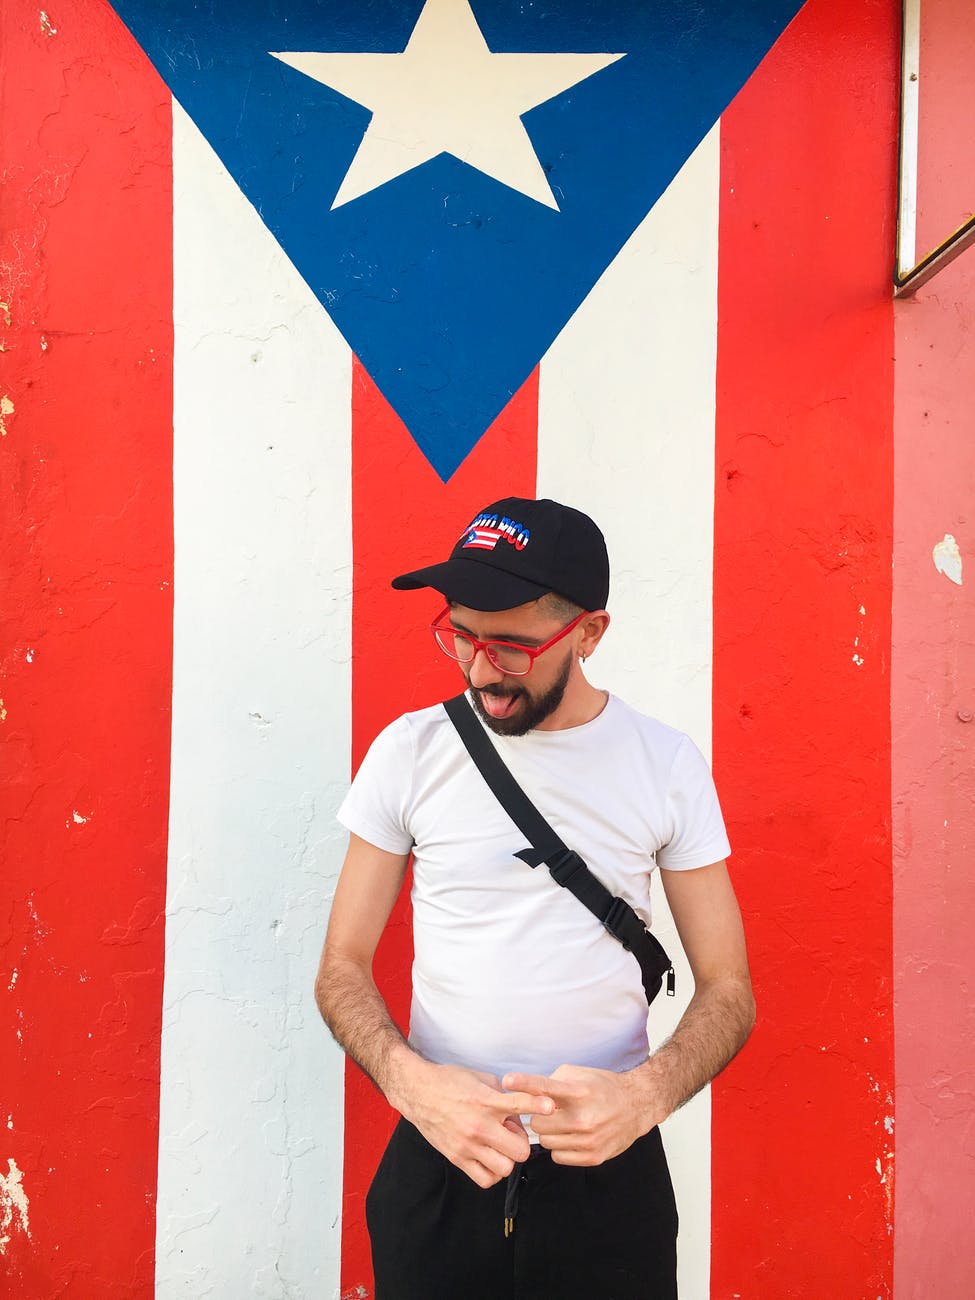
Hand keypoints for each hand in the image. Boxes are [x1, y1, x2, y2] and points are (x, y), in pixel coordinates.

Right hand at [390, 1054, 554, 1187]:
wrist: (419, 1092)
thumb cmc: (451, 1081)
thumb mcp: (483, 1079)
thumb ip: (505, 1096)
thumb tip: (521, 1115)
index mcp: (486, 1101)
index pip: (519, 1104)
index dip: (538, 1105)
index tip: (550, 1106)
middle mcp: (479, 1125)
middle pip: (520, 1151)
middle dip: (520, 1143)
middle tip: (510, 1134)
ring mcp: (467, 1145)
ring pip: (504, 1169)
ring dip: (506, 1158)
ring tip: (498, 1146)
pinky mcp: (457, 1158)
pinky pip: (485, 1179)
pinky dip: (492, 1172)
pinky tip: (488, 1157)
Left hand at [502, 1063, 655, 1166]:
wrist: (636, 1105)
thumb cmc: (602, 1087)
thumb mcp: (578, 1075)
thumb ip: (552, 1082)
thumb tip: (528, 1093)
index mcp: (578, 1092)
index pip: (545, 1087)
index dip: (524, 1083)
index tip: (507, 1080)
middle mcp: (583, 1116)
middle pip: (538, 1124)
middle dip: (538, 1118)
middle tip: (548, 1113)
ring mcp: (588, 1139)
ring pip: (546, 1142)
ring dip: (549, 1134)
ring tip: (562, 1124)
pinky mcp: (593, 1157)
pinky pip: (558, 1157)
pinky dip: (560, 1148)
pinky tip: (571, 1137)